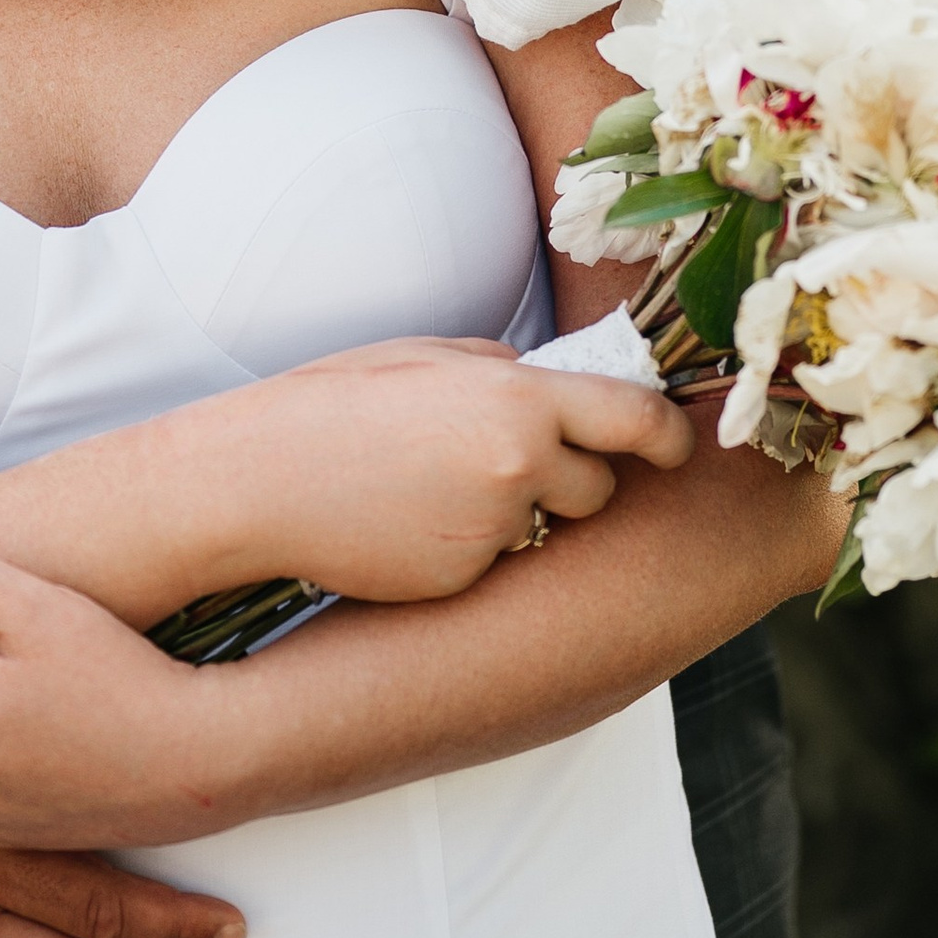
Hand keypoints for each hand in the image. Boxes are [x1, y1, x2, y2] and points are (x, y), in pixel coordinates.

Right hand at [218, 338, 691, 601]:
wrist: (260, 481)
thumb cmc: (336, 403)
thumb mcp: (426, 357)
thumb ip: (503, 370)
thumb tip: (552, 380)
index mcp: (519, 398)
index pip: (635, 419)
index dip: (668, 436)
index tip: (677, 445)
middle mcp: (520, 467)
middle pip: (597, 488)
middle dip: (571, 481)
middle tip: (507, 464)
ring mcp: (492, 530)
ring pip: (541, 528)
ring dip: (515, 514)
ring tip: (434, 489)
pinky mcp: (464, 580)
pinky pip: (492, 562)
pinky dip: (466, 547)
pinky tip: (407, 524)